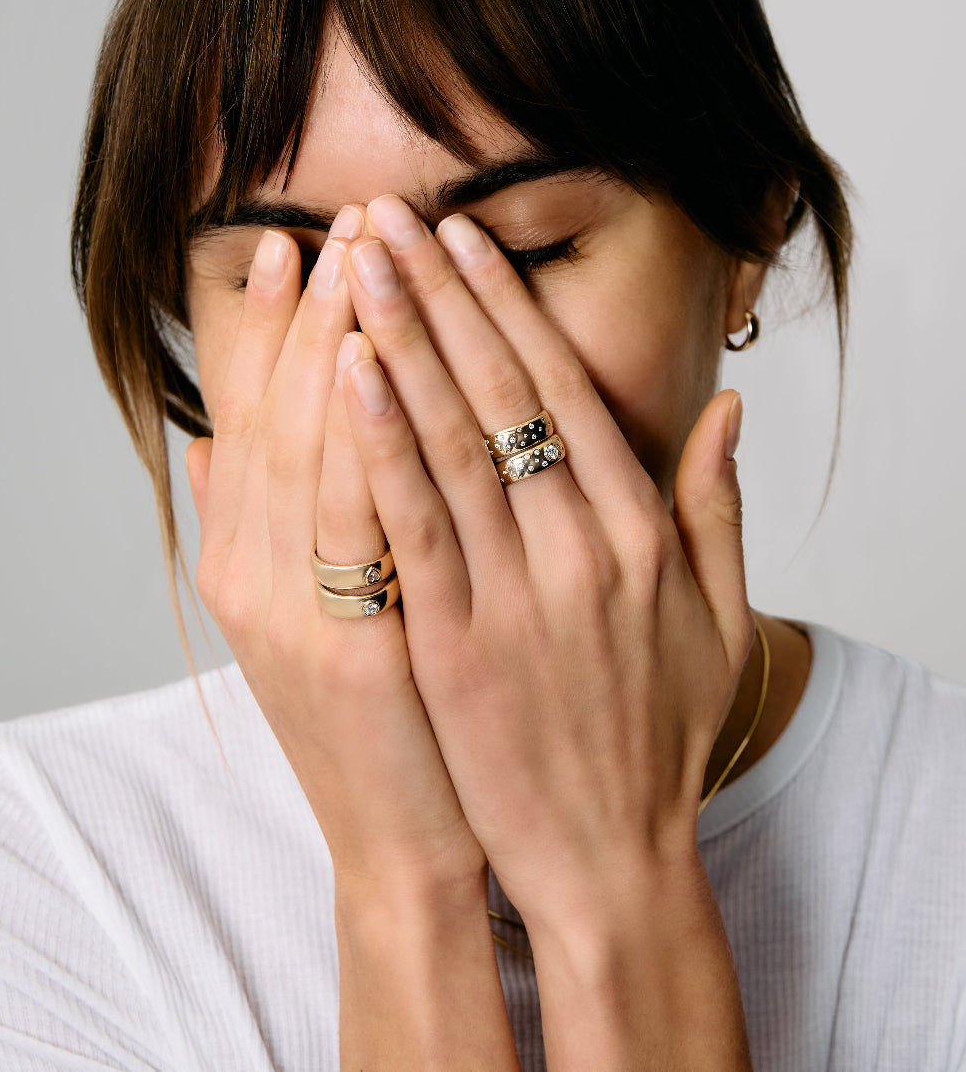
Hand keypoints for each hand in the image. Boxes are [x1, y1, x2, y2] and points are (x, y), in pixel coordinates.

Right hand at [185, 218, 479, 893]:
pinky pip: (348, 519)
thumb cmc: (378, 714)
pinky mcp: (341, 648)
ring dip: (333, 343)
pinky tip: (374, 361)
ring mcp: (286, 612)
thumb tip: (213, 443)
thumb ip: (253, 528)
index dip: (271, 326)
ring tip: (367, 255)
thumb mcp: (305, 618)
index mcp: (242, 558)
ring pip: (303, 449)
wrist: (404, 838)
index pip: (251, 416)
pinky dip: (355, 435)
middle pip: (274, 414)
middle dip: (311, 309)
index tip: (300, 242)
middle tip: (350, 218)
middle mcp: (247, 574)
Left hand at [339, 195, 754, 923]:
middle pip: (499, 392)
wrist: (614, 859)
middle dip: (436, 294)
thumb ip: (719, 506)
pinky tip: (346, 379)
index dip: (506, 306)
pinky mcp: (454, 645)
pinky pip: (412, 528)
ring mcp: (516, 594)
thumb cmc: (661, 733)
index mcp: (640, 529)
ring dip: (398, 343)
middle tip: (386, 215)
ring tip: (354, 263)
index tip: (461, 238)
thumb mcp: (722, 618)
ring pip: (450, 442)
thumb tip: (728, 407)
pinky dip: (378, 448)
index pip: (562, 389)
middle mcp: (581, 545)